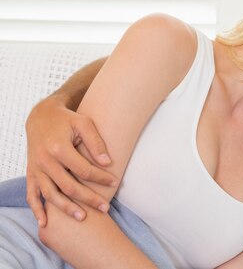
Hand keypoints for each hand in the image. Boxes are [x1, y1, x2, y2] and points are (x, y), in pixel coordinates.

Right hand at [25, 95, 116, 226]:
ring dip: (66, 208)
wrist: (41, 116)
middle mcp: (45, 161)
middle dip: (88, 199)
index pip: (84, 170)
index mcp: (59, 148)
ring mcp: (36, 169)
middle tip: (105, 208)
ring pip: (51, 195)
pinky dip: (37, 210)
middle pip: (68, 186)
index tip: (114, 182)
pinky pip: (31, 195)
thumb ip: (96, 142)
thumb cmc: (67, 120)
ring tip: (83, 218)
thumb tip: (107, 162)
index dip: (100, 178)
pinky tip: (45, 222)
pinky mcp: (30, 173)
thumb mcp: (84, 123)